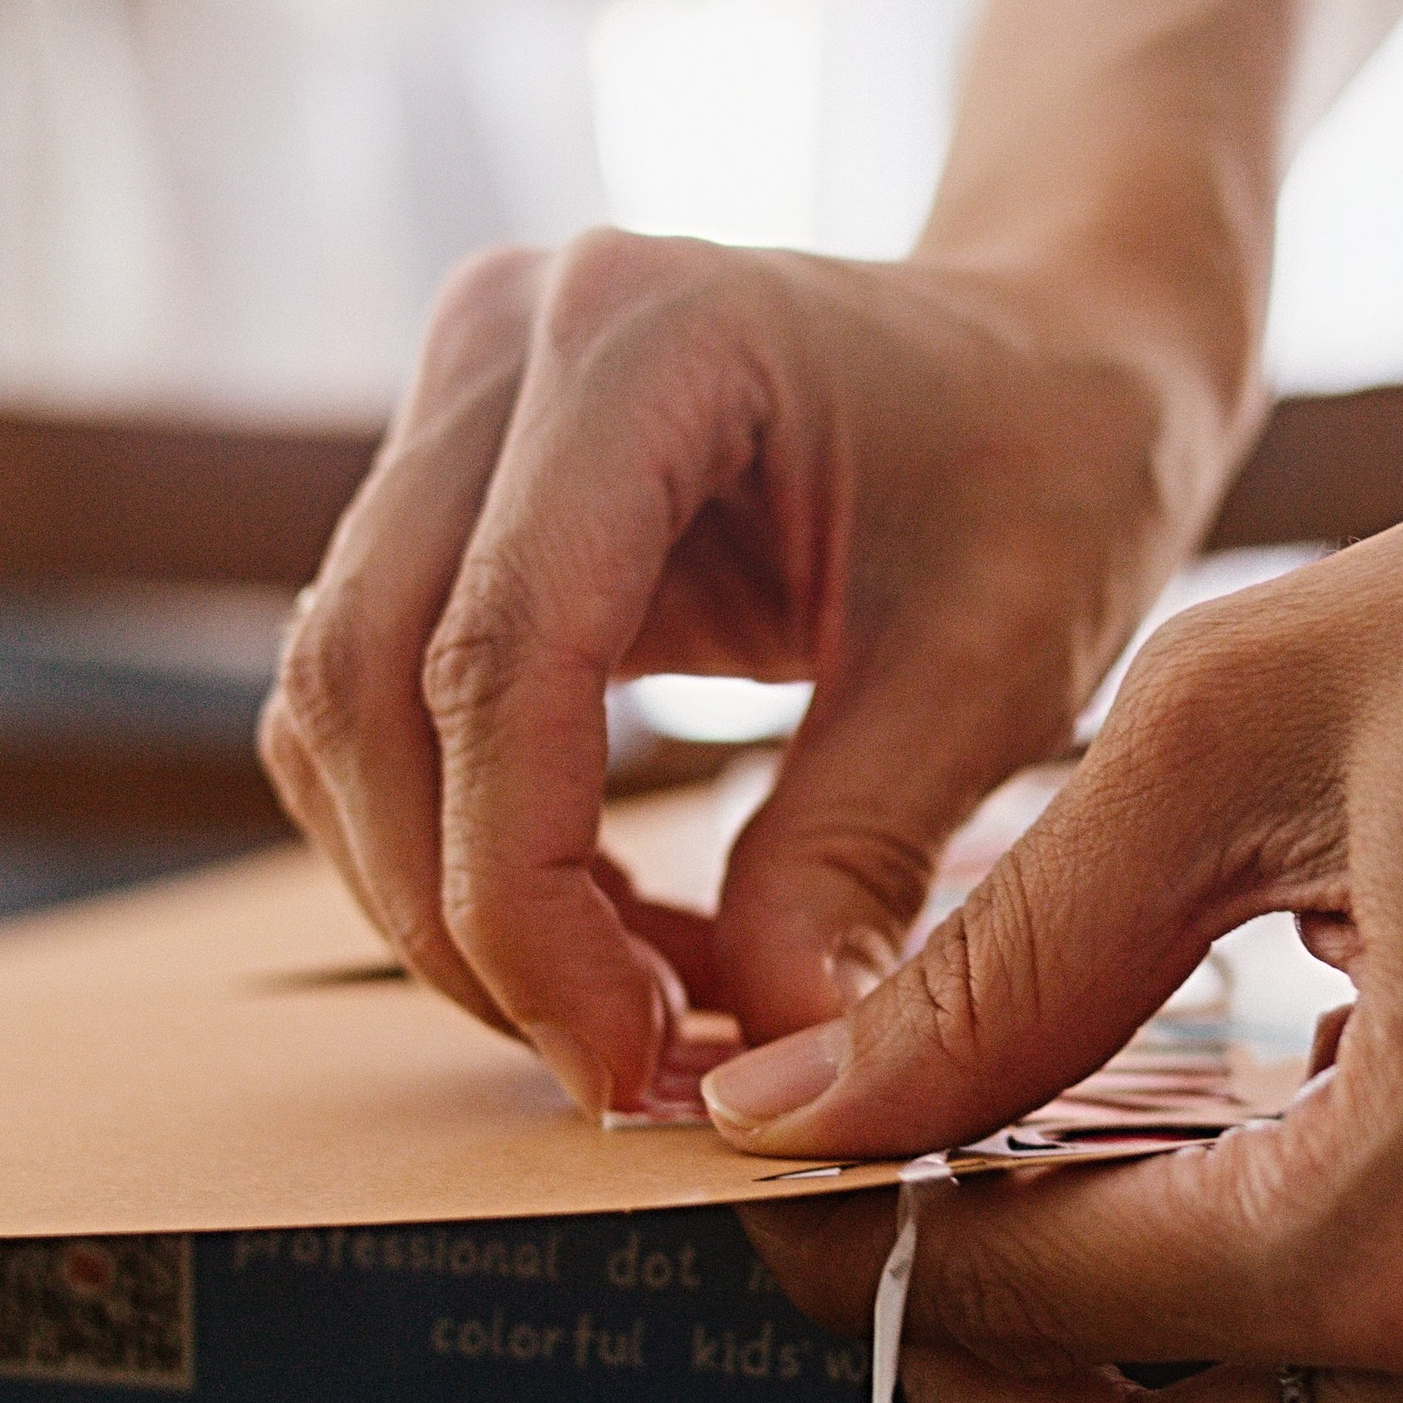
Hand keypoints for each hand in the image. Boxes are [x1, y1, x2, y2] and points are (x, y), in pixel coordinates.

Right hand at [258, 228, 1232, 1111]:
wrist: (1062, 343)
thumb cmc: (1055, 462)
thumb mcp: (995, 665)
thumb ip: (858, 857)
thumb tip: (776, 1067)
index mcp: (647, 334)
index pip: (498, 655)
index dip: (523, 894)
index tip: (619, 1062)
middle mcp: (509, 337)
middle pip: (368, 678)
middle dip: (466, 914)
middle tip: (614, 1068)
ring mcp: (460, 400)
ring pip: (340, 700)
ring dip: (447, 889)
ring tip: (625, 1006)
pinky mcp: (458, 482)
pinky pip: (388, 693)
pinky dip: (465, 839)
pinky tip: (603, 927)